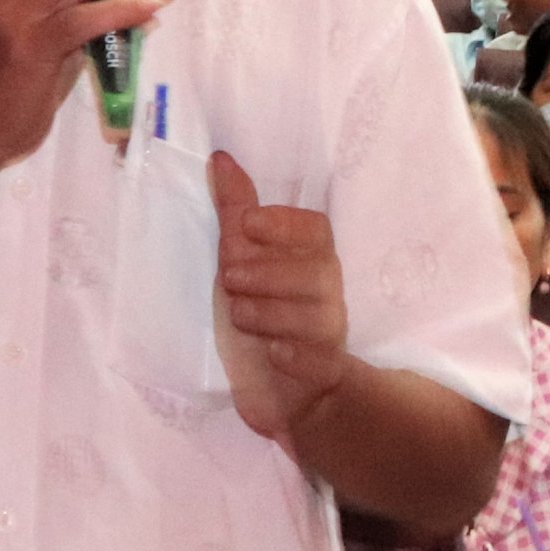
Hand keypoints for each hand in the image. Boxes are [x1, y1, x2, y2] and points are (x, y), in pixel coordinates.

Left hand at [211, 151, 350, 440]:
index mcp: (310, 260)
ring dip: (273, 312)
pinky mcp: (325, 378)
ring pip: (319, 317)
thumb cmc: (258, 317)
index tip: (247, 224)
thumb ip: (235, 213)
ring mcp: (329, 338)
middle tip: (230, 276)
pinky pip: (326, 363)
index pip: (317, 230)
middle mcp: (327, 295)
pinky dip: (301, 356)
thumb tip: (220, 158)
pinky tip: (276, 353)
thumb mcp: (239, 263)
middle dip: (270, 271)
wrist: (278, 393)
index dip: (285, 224)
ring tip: (239, 315)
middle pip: (319, 270)